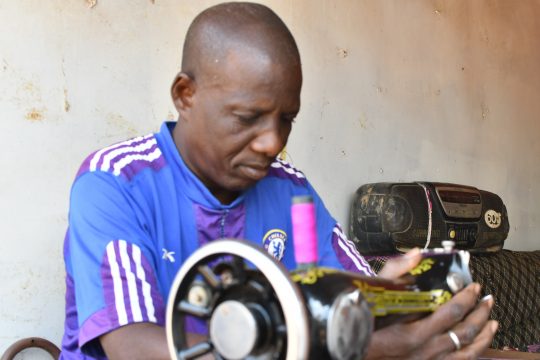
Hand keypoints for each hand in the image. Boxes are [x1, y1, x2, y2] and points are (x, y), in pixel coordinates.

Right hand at [365, 249, 498, 359]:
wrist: (351, 351)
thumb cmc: (361, 324)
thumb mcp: (374, 295)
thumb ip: (395, 273)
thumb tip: (417, 255)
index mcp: (413, 332)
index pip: (451, 312)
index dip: (467, 298)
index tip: (473, 287)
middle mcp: (425, 351)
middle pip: (464, 331)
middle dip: (480, 313)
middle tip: (486, 299)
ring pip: (467, 351)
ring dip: (483, 335)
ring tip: (492, 321)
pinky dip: (474, 352)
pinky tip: (479, 344)